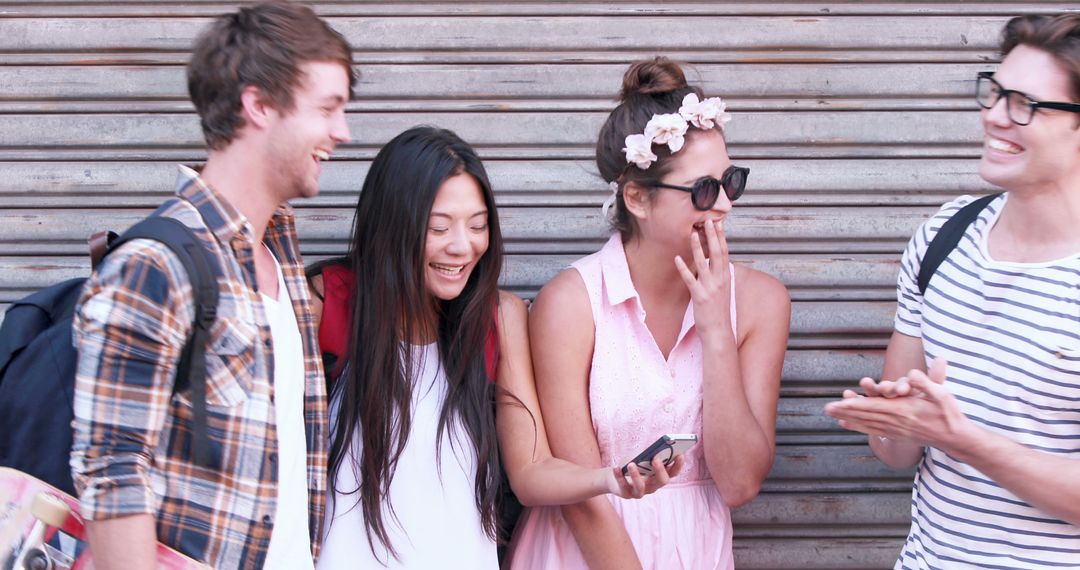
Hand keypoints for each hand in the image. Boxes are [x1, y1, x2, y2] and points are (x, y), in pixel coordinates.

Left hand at [607, 454, 683, 498]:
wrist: (612, 477)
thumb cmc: (630, 463)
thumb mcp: (640, 457)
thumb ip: (647, 455)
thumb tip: (652, 450)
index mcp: (659, 476)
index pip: (673, 473)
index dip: (678, 465)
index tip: (680, 454)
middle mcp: (653, 486)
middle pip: (661, 481)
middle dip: (660, 470)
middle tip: (656, 459)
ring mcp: (640, 492)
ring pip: (640, 487)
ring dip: (636, 475)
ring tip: (631, 463)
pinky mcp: (626, 494)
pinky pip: (623, 486)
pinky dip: (619, 476)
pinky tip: (616, 467)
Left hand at [674, 219, 732, 336]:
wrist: (719, 331)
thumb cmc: (719, 312)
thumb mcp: (722, 290)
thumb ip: (719, 275)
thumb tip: (716, 263)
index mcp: (726, 277)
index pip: (725, 252)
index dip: (722, 237)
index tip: (719, 223)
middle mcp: (720, 280)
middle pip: (718, 253)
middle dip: (713, 236)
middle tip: (709, 220)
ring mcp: (710, 288)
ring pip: (704, 263)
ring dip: (698, 247)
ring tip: (693, 233)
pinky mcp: (700, 296)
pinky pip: (690, 280)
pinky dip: (684, 268)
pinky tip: (677, 259)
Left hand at [825, 358, 972, 449]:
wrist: (955, 437)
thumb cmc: (949, 413)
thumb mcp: (941, 393)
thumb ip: (926, 383)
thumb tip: (912, 373)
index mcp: (904, 410)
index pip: (874, 407)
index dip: (855, 405)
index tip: (839, 403)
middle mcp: (897, 422)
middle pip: (866, 416)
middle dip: (846, 412)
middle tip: (827, 408)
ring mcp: (896, 430)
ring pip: (868, 424)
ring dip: (849, 419)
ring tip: (832, 416)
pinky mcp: (898, 435)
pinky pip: (874, 431)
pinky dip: (859, 427)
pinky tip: (848, 425)